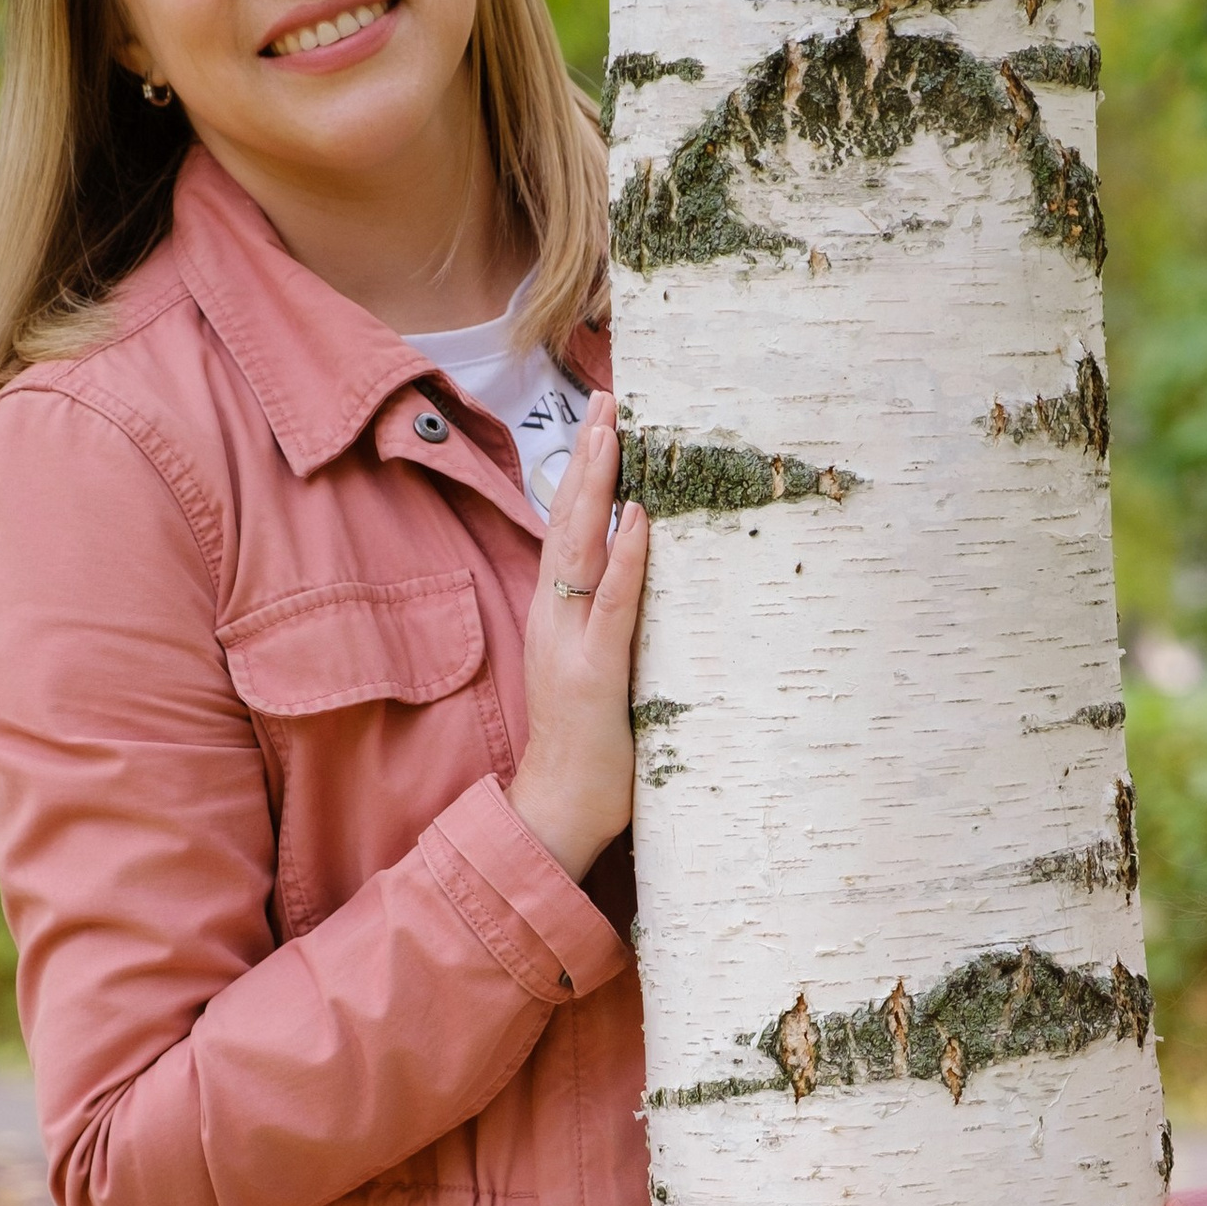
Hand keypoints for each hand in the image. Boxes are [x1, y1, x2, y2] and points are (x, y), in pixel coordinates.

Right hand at [507, 406, 649, 879]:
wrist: (560, 806)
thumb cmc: (592, 746)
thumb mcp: (603, 670)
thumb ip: (616, 625)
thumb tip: (650, 584)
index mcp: (558, 614)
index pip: (569, 529)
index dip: (584, 475)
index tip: (603, 422)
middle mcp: (556, 616)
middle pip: (569, 521)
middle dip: (589, 457)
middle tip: (607, 398)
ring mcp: (572, 642)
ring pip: (581, 547)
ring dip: (599, 486)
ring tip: (614, 431)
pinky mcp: (595, 672)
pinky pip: (613, 605)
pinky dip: (626, 559)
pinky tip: (638, 519)